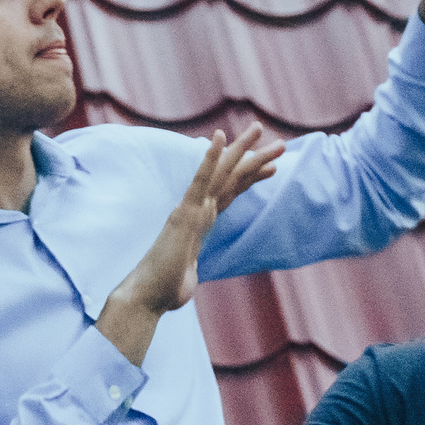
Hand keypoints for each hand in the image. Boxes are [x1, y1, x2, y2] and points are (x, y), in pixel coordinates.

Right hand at [96, 127, 281, 363]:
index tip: (269, 169)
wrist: (147, 295)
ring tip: (260, 129)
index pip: (229, 195)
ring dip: (244, 151)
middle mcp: (197, 211)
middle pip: (232, 179)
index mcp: (199, 223)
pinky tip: (219, 138)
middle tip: (277, 142)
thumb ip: (188, 269)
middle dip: (254, 158)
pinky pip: (201, 179)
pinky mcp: (185, 213)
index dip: (249, 180)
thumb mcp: (185, 276)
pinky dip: (210, 157)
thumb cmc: (164, 290)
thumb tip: (185, 278)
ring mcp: (192, 210)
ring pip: (223, 174)